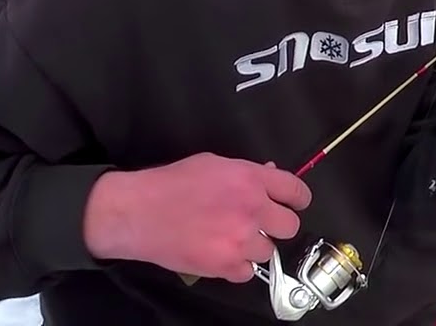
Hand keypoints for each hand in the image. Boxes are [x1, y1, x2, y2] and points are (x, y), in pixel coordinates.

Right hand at [83, 153, 311, 282]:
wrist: (137, 213)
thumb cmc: (171, 185)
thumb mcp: (213, 164)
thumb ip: (246, 172)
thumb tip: (270, 177)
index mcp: (250, 179)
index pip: (296, 191)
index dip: (297, 199)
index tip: (295, 204)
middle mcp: (251, 208)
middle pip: (290, 225)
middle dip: (277, 224)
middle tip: (260, 223)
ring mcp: (240, 239)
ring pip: (268, 251)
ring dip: (254, 247)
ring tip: (230, 238)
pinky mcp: (225, 265)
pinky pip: (248, 272)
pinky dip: (236, 266)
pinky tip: (220, 253)